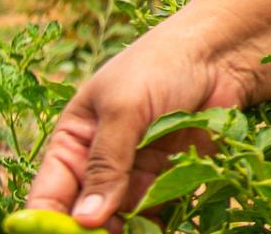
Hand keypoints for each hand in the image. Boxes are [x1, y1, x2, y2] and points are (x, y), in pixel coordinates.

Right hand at [23, 0, 270, 229]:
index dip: (48, 224)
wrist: (222, 53)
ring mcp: (135, 175)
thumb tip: (85, 220)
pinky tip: (157, 231)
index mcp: (74, 142)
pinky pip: (155, 216)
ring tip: (135, 233)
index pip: (49, 195)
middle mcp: (99, 164)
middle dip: (90, 233)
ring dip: (125, 232)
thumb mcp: (124, 108)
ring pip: (119, 222)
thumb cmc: (162, 65)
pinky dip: (154, 228)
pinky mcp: (170, 181)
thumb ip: (106, 163)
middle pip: (83, 217)